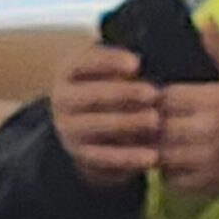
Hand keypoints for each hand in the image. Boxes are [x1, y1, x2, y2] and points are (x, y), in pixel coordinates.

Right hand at [51, 44, 160, 189]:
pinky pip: (104, 157)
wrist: (82, 114)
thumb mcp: (106, 65)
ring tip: (155, 120)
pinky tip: (151, 156)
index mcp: (67, 73)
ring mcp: (68, 130)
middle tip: (152, 93)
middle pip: (91, 96)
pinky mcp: (81, 154)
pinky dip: (127, 157)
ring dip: (126, 123)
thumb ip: (120, 64)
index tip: (136, 63)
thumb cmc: (105, 79)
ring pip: (96, 126)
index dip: (111, 62)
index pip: (86, 63)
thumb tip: (141, 66)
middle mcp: (62, 102)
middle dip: (122, 94)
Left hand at [159, 25, 218, 197]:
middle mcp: (204, 131)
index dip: (155, 97)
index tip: (156, 97)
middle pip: (155, 127)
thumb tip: (204, 22)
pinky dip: (166, 172)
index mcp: (213, 100)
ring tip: (158, 142)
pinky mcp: (205, 184)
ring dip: (154, 149)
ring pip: (158, 155)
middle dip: (150, 123)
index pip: (163, 97)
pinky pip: (170, 180)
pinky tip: (172, 162)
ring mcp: (203, 160)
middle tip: (150, 122)